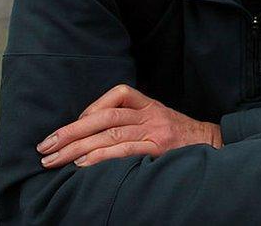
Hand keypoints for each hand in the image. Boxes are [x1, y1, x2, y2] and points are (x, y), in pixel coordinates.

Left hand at [36, 84, 221, 168]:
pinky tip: (82, 164)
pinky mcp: (159, 149)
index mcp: (151, 105)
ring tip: (53, 159)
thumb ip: (134, 122)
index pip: (118, 95)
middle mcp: (152, 115)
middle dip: (70, 131)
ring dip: (77, 147)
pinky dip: (101, 156)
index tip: (71, 125)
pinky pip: (125, 150)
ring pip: (110, 133)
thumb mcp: (161, 121)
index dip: (91, 108)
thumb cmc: (183, 139)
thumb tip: (94, 135)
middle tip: (45, 146)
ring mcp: (156, 131)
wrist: (215, 148)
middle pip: (105, 117)